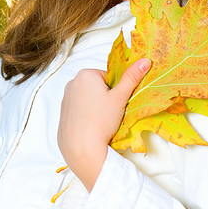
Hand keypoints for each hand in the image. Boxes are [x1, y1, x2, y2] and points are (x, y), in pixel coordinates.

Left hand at [57, 58, 150, 191]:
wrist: (81, 148)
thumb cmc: (101, 120)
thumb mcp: (120, 97)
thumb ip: (132, 77)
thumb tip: (145, 60)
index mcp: (85, 74)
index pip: (108, 77)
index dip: (116, 91)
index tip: (117, 103)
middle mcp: (72, 83)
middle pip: (97, 87)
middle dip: (106, 98)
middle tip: (111, 113)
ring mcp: (65, 99)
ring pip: (88, 98)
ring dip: (97, 106)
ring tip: (101, 122)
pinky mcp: (63, 114)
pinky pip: (79, 110)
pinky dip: (86, 115)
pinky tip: (91, 127)